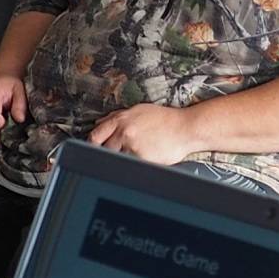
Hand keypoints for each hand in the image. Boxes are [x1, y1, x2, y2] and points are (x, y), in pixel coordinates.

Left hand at [85, 102, 202, 165]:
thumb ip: (117, 117)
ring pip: (117, 159)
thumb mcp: (139, 111)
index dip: (92, 144)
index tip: (94, 149)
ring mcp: (132, 146)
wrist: (186, 128)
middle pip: (104, 149)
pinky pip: (132, 166)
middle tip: (118, 153)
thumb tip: (100, 123)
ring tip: (137, 153)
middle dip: (108, 153)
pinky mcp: (142, 159)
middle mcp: (125, 132)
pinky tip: (146, 157)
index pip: (95, 135)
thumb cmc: (165, 119)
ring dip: (123, 159)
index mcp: (121, 120)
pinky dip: (136, 164)